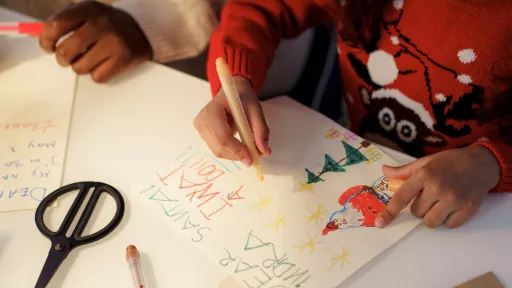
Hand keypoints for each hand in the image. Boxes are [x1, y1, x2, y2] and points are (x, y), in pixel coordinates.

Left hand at [39, 0, 151, 82]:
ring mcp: (114, 42)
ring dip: (81, 67)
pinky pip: (98, 77)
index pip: (55, 25)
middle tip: (67, 58)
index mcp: (89, 8)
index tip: (48, 47)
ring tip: (90, 60)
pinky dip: (98, 74)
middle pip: (65, 51)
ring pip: (80, 67)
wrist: (144, 30)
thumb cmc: (109, 25)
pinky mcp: (124, 59)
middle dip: (63, 59)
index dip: (46, 40)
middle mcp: (101, 23)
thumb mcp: (90, 13)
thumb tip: (40, 34)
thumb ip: (66, 20)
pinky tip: (104, 65)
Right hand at [193, 76, 271, 165]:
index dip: (236, 150)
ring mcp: (200, 129)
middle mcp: (202, 121)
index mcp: (212, 110)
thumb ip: (261, 130)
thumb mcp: (256, 110)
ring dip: (235, 154)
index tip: (251, 159)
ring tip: (247, 148)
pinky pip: (217, 149)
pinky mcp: (203, 135)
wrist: (231, 92)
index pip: (222, 136)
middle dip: (237, 154)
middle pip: (219, 147)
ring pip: (218, 151)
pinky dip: (231, 151)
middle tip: (253, 156)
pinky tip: (239, 145)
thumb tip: (265, 152)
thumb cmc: (243, 98)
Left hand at [376, 146, 500, 228]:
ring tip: (440, 203)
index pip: (401, 197)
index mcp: (424, 175)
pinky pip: (449, 225)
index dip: (390, 211)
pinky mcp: (467, 209)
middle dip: (420, 207)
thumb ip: (404, 171)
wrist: (480, 164)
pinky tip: (453, 207)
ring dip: (432, 216)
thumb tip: (384, 171)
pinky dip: (448, 220)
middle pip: (416, 212)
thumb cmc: (449, 162)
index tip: (380, 223)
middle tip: (430, 196)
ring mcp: (454, 199)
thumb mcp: (425, 162)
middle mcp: (438, 187)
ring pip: (431, 222)